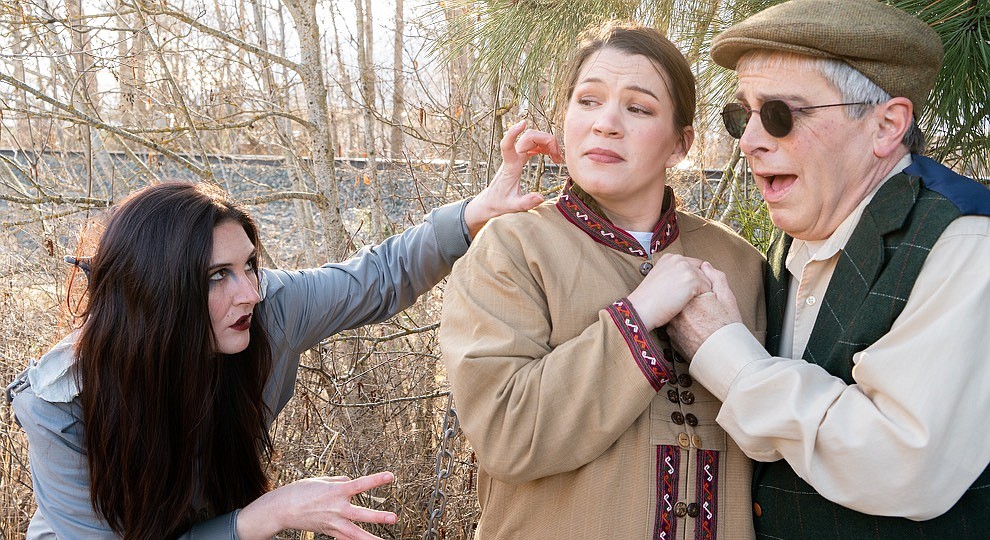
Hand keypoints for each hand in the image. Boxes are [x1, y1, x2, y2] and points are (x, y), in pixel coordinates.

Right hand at [236, 471, 396, 539]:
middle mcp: (337, 508)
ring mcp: (333, 522)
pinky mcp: (329, 531)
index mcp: (336, 491)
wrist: (282, 509)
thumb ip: (340, 480)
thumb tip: (351, 481)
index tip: (391, 476)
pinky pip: (345, 538)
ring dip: (370, 538)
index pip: (361, 484)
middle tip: (394, 518)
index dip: (376, 480)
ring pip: (355, 534)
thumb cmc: (300, 491)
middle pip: (361, 514)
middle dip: (378, 517)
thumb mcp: (321, 480)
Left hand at [463, 120, 554, 237]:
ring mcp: (516, 156)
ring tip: (557, 158)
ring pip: (532, 138)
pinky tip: (552, 156)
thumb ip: (526, 202)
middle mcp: (513, 157)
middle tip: (558, 157)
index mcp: (510, 166)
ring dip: (547, 142)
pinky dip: (544, 147)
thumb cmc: (499, 204)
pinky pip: (533, 145)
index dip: (513, 132)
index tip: (523, 123)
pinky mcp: (519, 158)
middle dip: (546, 140)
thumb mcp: (513, 207)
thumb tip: (540, 197)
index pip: (507, 144)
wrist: (490, 202)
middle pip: (529, 137)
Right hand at [626, 254, 711, 329]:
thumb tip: (686, 280)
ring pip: (706, 280)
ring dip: (702, 292)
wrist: (641, 309)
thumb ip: (673, 274)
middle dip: (700, 284)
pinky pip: (708, 289)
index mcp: (670, 258)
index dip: (694, 278)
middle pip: (702, 271)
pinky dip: (704, 298)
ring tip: (694, 303)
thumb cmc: (648, 300)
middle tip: (694, 298)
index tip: (689, 291)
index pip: (693, 264)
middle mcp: (678, 259)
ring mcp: (686, 269)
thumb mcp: (659, 278)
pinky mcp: (692, 280)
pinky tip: (694, 305)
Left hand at [668, 262, 742, 358]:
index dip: (699, 290)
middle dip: (689, 299)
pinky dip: (682, 326)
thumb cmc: (728, 328)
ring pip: (676, 311)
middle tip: (705, 310)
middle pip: (680, 297)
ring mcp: (672, 325)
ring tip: (702, 321)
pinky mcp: (671, 338)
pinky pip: (674, 326)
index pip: (688, 285)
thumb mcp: (727, 298)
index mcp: (690, 297)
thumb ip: (716, 278)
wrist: (724, 356)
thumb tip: (705, 265)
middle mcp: (677, 310)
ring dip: (684, 312)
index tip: (708, 298)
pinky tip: (695, 330)